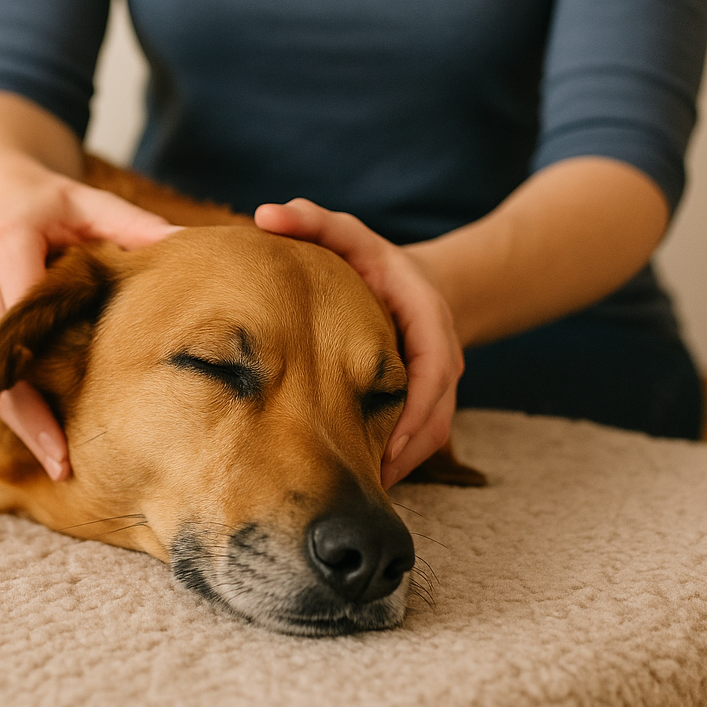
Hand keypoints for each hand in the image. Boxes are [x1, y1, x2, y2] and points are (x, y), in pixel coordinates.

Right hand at [0, 158, 178, 479]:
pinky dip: (9, 403)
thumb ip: (135, 224)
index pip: (19, 299)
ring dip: (16, 417)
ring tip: (57, 462)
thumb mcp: (93, 201)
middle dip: (24, 406)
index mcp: (10, 239)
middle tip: (63, 458)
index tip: (66, 390)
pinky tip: (40, 438)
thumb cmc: (54, 200)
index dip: (37, 349)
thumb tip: (186, 244)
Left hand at [254, 199, 462, 488]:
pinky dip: (394, 461)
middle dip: (403, 450)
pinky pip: (418, 439)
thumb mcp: (342, 231)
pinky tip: (360, 480)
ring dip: (399, 465)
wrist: (405, 283)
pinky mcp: (426, 402)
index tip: (382, 443)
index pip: (435, 368)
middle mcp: (440, 353)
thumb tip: (265, 215)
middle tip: (363, 482)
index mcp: (427, 315)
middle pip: (436, 415)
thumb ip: (308, 220)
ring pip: (430, 435)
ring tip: (360, 491)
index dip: (413, 409)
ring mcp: (437, 382)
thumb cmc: (366, 259)